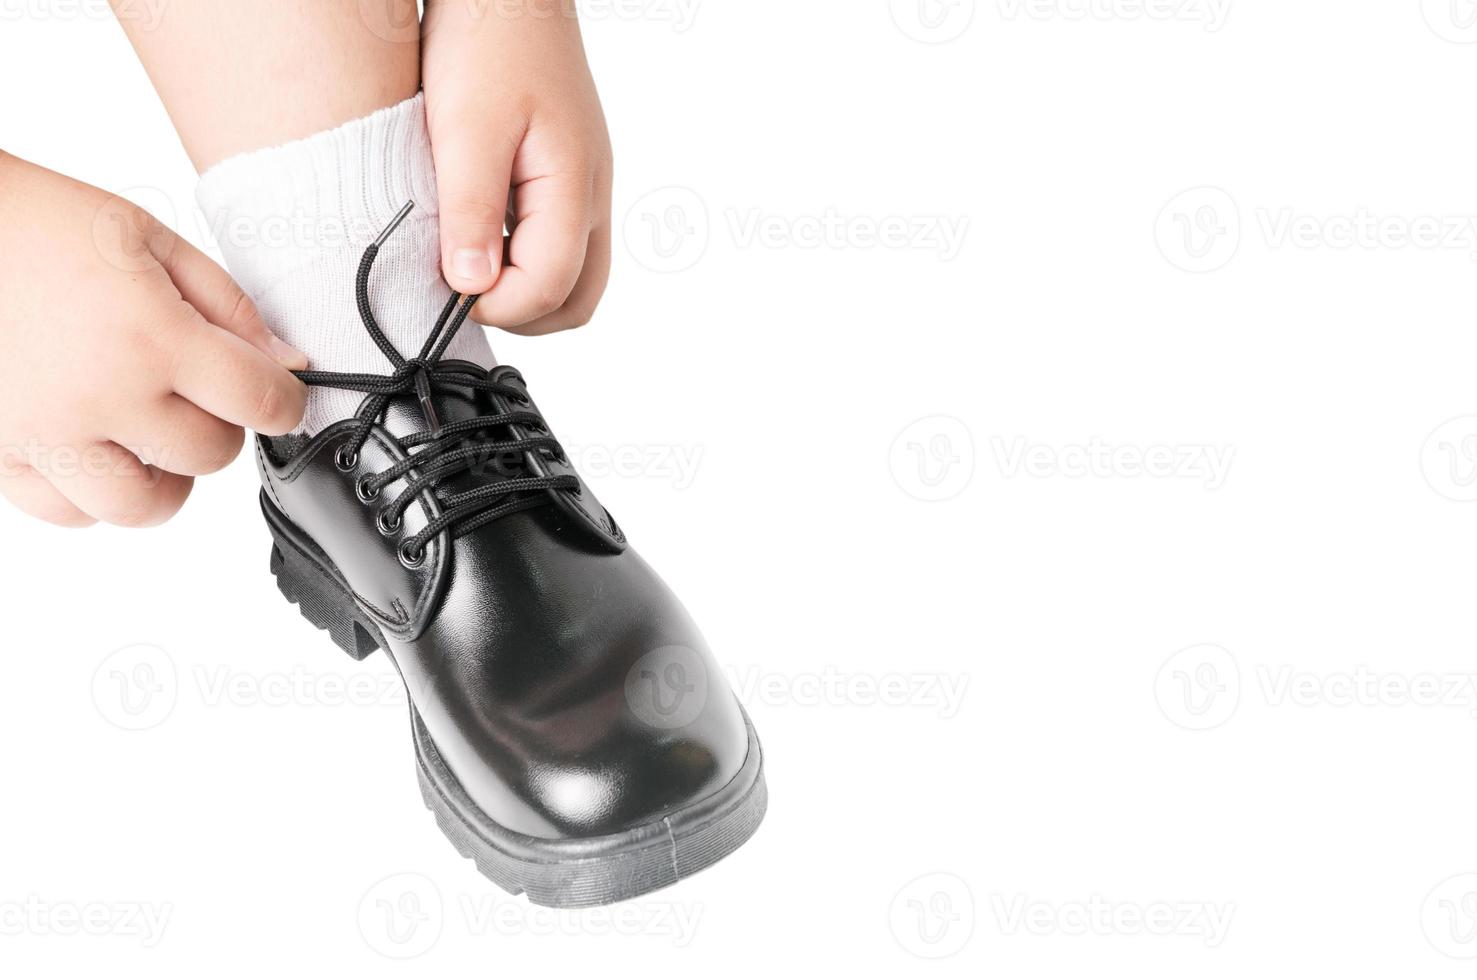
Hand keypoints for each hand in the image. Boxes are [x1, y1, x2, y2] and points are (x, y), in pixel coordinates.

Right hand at [0, 153, 307, 526]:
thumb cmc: (39, 223)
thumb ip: (229, 306)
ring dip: (162, 474)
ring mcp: (47, 435)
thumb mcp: (150, 239)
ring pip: (144, 506)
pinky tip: (95, 445)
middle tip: (195, 390)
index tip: (281, 394)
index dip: (286, 400)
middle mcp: (101, 397)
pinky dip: (93, 492)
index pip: (260, 402)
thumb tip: (288, 364)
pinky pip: (68, 513)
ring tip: (146, 428)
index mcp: (150, 337)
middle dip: (218, 425)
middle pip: (208, 456)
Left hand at [422, 0, 612, 334]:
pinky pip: (561, 245)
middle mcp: (592, 197)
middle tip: (462, 292)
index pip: (550, 289)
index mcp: (573, 187)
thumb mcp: (465, 126)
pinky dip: (524, 260)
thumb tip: (472, 285)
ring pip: (574, 278)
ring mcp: (586, 189)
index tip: (445, 289)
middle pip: (577, 301)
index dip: (495, 306)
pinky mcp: (569, 179)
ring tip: (467, 264)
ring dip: (524, 290)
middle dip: (520, 314)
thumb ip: (472, 210)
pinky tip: (479, 235)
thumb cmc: (488, 41)